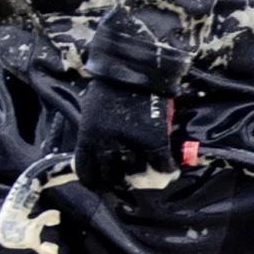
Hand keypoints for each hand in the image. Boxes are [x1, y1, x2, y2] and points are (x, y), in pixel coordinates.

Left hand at [73, 70, 175, 191]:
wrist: (134, 68)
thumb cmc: (110, 85)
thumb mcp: (91, 111)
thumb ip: (93, 133)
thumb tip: (98, 153)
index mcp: (87, 137)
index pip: (86, 171)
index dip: (94, 182)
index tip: (101, 185)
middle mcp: (105, 144)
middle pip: (110, 177)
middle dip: (119, 182)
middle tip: (127, 181)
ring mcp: (130, 143)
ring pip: (135, 172)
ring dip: (141, 176)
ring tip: (146, 175)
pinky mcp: (152, 139)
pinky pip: (160, 163)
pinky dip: (165, 169)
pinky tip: (167, 170)